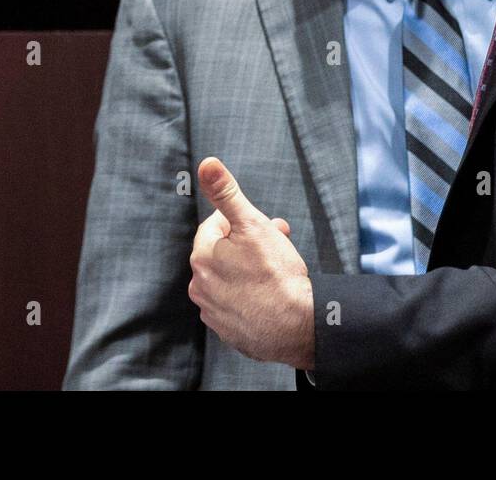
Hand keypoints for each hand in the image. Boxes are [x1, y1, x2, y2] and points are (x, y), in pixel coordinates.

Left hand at [188, 157, 314, 367]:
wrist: (295, 326)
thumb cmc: (276, 274)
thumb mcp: (253, 224)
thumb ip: (227, 193)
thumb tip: (207, 164)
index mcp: (202, 257)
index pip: (216, 224)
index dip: (243, 221)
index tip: (265, 226)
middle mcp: (200, 286)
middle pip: (224, 252)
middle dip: (248, 244)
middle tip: (277, 244)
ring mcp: (213, 312)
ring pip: (230, 278)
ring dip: (248, 269)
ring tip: (276, 270)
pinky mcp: (227, 331)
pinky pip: (236, 303)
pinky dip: (250, 295)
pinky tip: (270, 294)